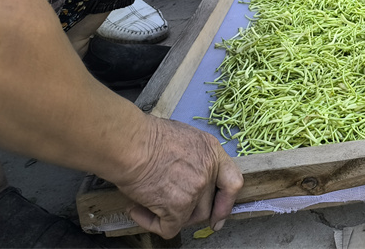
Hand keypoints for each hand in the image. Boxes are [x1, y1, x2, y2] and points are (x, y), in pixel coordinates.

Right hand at [116, 118, 242, 238]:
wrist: (131, 143)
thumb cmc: (147, 136)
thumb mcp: (184, 138)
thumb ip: (194, 158)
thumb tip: (187, 172)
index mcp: (212, 152)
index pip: (233, 183)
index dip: (226, 203)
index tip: (218, 217)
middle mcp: (208, 172)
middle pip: (207, 206)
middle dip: (187, 212)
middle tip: (167, 206)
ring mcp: (195, 190)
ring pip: (188, 219)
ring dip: (168, 216)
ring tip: (146, 202)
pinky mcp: (178, 207)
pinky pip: (169, 229)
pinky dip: (151, 223)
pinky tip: (137, 209)